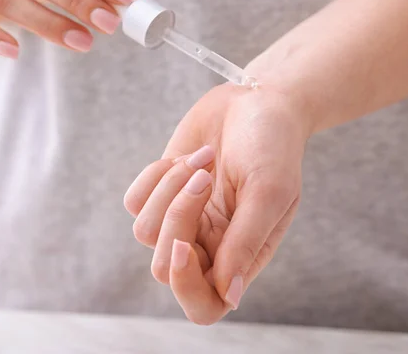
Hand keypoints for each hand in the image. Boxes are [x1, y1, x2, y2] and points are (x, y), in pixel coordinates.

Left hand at [124, 83, 311, 323]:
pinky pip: (134, 202)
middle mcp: (208, 245)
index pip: (204, 305)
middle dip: (177, 219)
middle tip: (206, 179)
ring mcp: (182, 219)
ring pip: (144, 231)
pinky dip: (156, 176)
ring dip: (170, 189)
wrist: (254, 102)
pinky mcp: (160, 193)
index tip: (184, 246)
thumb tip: (227, 295)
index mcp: (240, 256)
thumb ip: (247, 243)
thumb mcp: (269, 191)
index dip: (185, 286)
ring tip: (203, 161)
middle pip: (164, 267)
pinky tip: (187, 157)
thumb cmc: (273, 145)